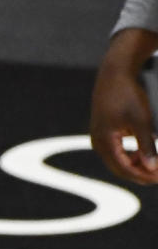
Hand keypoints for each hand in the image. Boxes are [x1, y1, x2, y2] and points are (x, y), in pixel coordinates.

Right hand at [90, 31, 157, 183]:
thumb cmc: (128, 94)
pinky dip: (129, 156)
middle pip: (119, 168)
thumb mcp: (141, 121)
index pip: (124, 168)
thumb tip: (151, 168)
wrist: (114, 73)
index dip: (143, 175)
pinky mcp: (102, 132)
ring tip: (153, 165)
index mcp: (104, 141)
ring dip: (135, 166)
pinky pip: (115, 151)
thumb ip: (146, 146)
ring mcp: (98, 137)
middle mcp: (97, 142)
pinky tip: (142, 154)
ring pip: (117, 161)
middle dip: (139, 174)